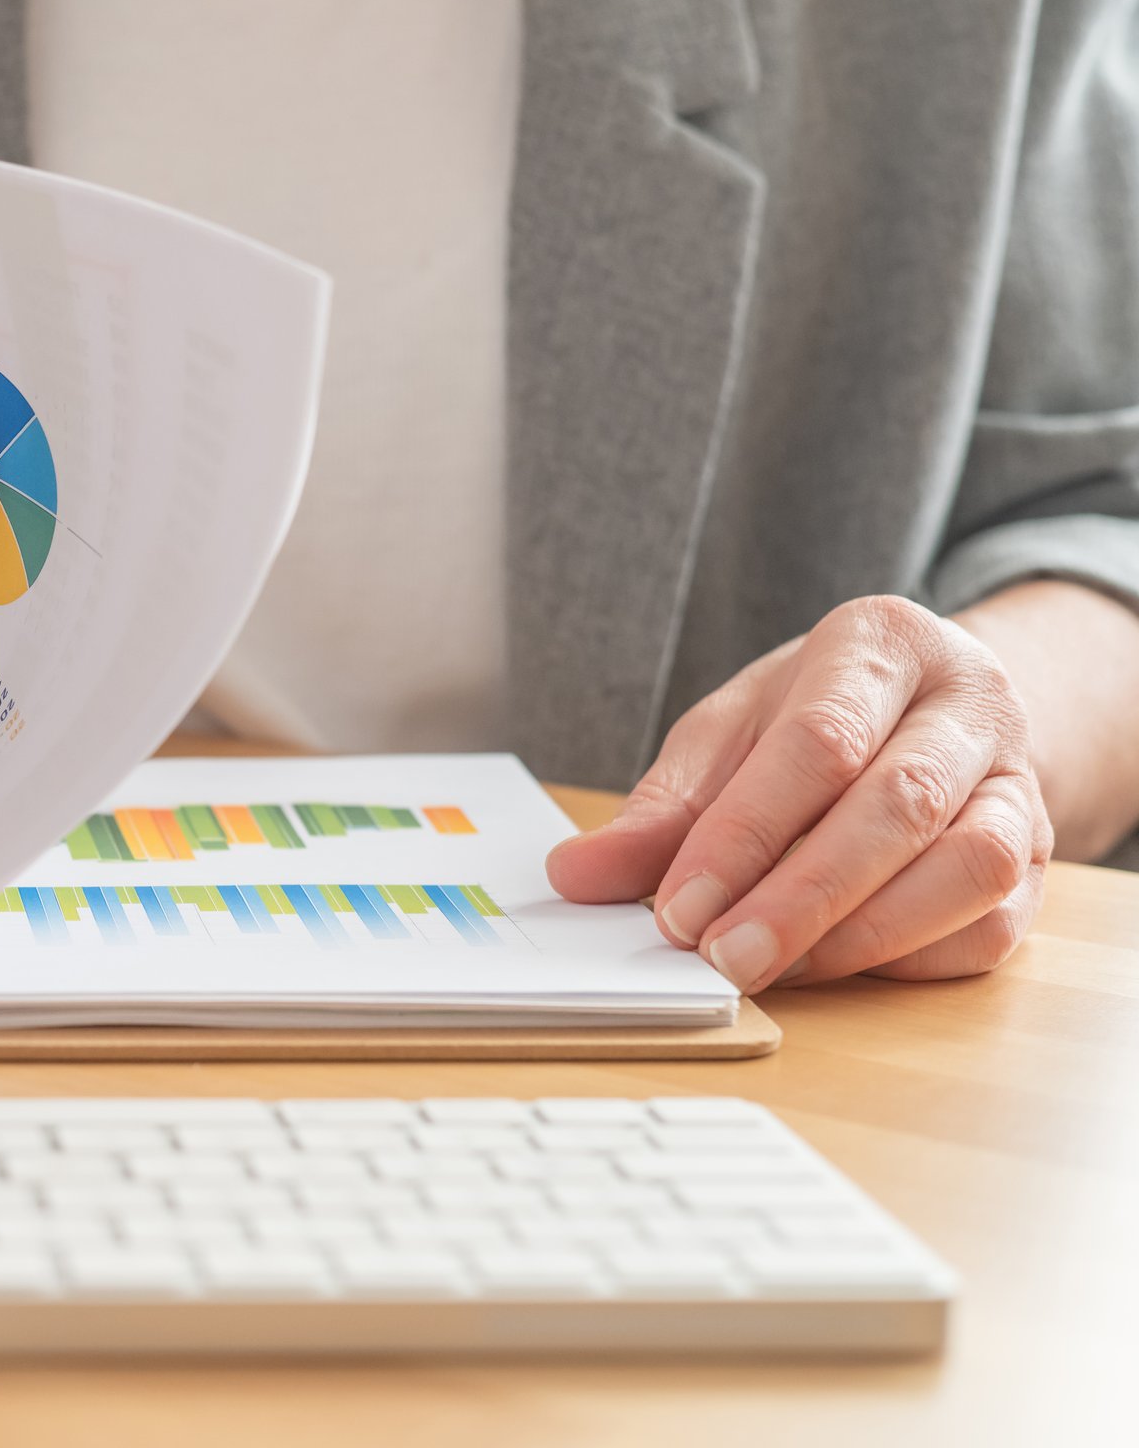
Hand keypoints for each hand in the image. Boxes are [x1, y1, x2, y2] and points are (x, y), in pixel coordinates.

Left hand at [546, 595, 1050, 991]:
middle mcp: (970, 705)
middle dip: (800, 897)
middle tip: (723, 958)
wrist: (929, 710)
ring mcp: (1018, 783)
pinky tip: (832, 966)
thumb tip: (576, 873)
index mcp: (883, 645)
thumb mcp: (727, 734)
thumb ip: (661, 807)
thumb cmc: (817, 716)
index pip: (819, 743)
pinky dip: (906, 957)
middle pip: (896, 806)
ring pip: (965, 868)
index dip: (744, 835)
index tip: (677, 909)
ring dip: (859, 935)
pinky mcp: (1038, 860)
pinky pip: (990, 923)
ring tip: (772, 967)